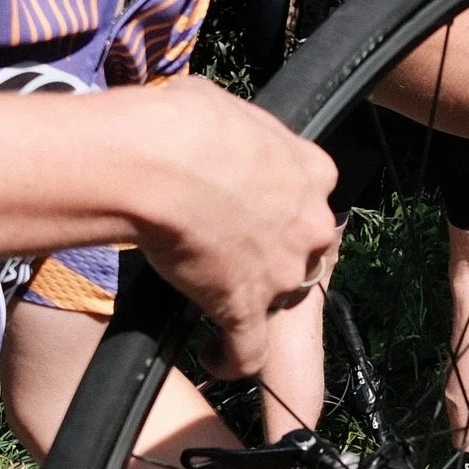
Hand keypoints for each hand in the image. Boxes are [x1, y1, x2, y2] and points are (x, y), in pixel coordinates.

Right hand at [114, 80, 342, 376]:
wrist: (157, 161)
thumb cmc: (182, 123)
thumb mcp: (225, 109)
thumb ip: (240, 135)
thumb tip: (217, 131)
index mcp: (312, 170)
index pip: (309, 197)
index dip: (280, 208)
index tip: (253, 212)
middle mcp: (310, 223)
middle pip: (303, 251)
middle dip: (273, 254)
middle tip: (229, 251)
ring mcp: (283, 271)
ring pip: (281, 297)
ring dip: (253, 301)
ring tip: (214, 300)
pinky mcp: (246, 309)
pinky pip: (248, 352)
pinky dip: (230, 359)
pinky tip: (213, 357)